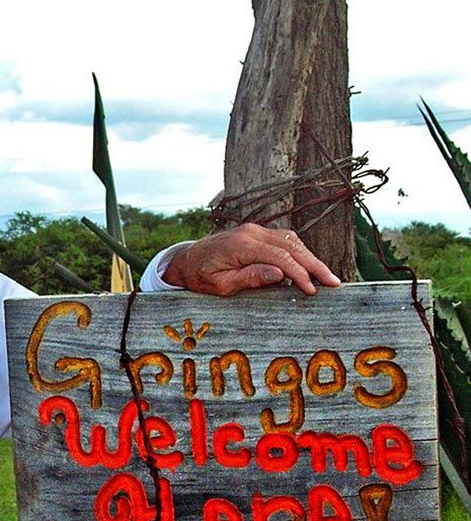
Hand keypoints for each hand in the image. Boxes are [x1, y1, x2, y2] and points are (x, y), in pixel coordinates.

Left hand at [163, 223, 340, 295]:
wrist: (187, 260)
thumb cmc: (201, 276)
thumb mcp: (221, 284)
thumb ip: (249, 277)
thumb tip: (280, 274)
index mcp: (242, 245)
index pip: (280, 257)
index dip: (299, 273)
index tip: (312, 290)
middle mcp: (251, 232)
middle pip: (291, 246)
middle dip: (314, 264)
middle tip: (333, 282)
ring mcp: (254, 230)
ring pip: (291, 240)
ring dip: (310, 258)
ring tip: (326, 277)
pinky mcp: (256, 233)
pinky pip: (284, 240)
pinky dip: (299, 253)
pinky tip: (308, 268)